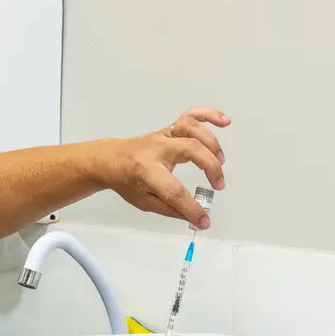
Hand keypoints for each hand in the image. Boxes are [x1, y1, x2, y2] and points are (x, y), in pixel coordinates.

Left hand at [98, 108, 229, 229]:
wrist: (110, 159)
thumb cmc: (126, 182)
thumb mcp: (144, 201)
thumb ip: (171, 209)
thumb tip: (196, 217)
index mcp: (146, 171)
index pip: (173, 190)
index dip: (191, 207)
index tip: (204, 221)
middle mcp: (157, 149)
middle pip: (191, 150)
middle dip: (211, 168)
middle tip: (218, 186)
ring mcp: (164, 135)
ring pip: (192, 128)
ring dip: (211, 143)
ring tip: (222, 160)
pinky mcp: (169, 129)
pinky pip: (190, 115)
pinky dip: (209, 114)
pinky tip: (224, 122)